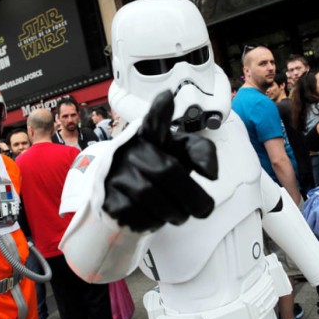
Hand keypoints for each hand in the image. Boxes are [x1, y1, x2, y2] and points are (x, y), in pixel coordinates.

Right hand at [102, 91, 217, 231]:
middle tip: (204, 209)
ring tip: (182, 214)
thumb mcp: (180, 153)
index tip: (167, 97)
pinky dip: (153, 221)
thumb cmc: (159, 167)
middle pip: (165, 170)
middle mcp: (130, 150)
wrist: (122, 190)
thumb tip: (210, 174)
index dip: (160, 109)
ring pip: (149, 194)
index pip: (154, 118)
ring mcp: (116, 173)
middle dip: (190, 195)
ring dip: (174, 211)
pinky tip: (156, 217)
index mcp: (150, 135)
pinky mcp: (107, 197)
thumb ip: (201, 153)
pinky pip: (133, 213)